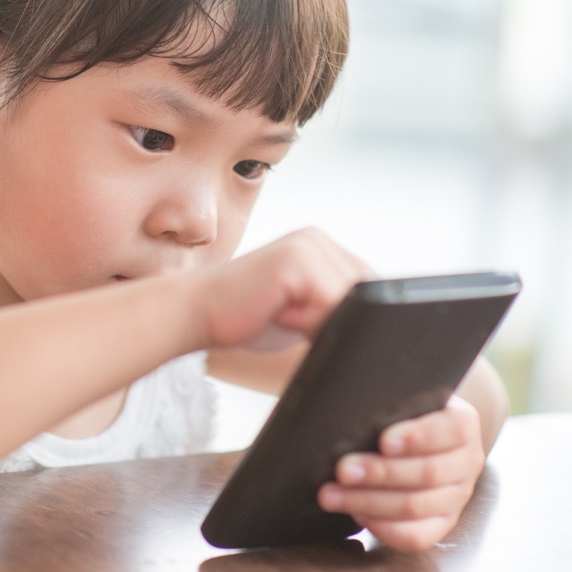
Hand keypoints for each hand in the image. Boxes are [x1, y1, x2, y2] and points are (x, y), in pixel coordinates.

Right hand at [189, 228, 372, 350]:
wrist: (195, 312)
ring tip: (285, 318)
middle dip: (341, 320)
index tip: (329, 332)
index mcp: (321, 248)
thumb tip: (376, 329)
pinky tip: (281, 315)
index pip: (367, 287)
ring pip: (351, 300)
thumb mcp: (303, 313)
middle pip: (365, 292)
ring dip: (323, 323)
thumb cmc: (245, 317)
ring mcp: (308, 245)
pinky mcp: (296, 258)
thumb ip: (334, 309)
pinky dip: (313, 321)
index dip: (357, 316)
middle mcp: (318, 239)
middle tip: (296, 324)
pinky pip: (331, 302)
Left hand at [316, 395, 485, 551]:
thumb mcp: (399, 389)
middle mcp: (467, 461)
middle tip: (341, 468)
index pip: (450, 430)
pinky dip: (384, 528)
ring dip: (368, 501)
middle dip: (380, 473)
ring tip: (330, 494)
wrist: (416, 433)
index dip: (417, 437)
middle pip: (427, 473)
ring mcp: (456, 496)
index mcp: (462, 422)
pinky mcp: (441, 523)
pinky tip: (355, 513)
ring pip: (415, 506)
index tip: (383, 439)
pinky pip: (416, 536)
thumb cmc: (398, 405)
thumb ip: (383, 385)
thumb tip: (342, 373)